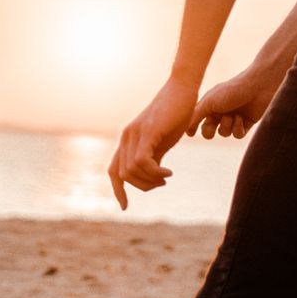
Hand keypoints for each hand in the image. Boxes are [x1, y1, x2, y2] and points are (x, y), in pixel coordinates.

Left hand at [108, 78, 197, 209]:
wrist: (182, 90)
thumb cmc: (175, 114)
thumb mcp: (162, 140)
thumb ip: (154, 156)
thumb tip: (152, 176)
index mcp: (128, 140)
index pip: (113, 171)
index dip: (118, 191)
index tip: (125, 207)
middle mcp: (127, 137)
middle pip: (123, 175)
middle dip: (142, 186)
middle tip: (162, 182)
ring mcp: (135, 133)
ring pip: (131, 171)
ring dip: (150, 181)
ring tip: (166, 177)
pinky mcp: (148, 131)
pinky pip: (142, 162)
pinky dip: (155, 173)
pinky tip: (168, 173)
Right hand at [189, 63, 282, 138]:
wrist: (258, 86)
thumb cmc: (232, 91)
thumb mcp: (209, 102)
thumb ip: (196, 116)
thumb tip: (184, 131)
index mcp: (210, 105)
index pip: (197, 121)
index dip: (194, 128)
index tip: (192, 134)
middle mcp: (220, 112)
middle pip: (209, 131)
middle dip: (210, 131)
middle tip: (213, 126)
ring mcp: (233, 118)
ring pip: (224, 133)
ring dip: (227, 126)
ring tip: (233, 115)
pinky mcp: (246, 123)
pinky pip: (237, 135)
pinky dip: (238, 129)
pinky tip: (242, 118)